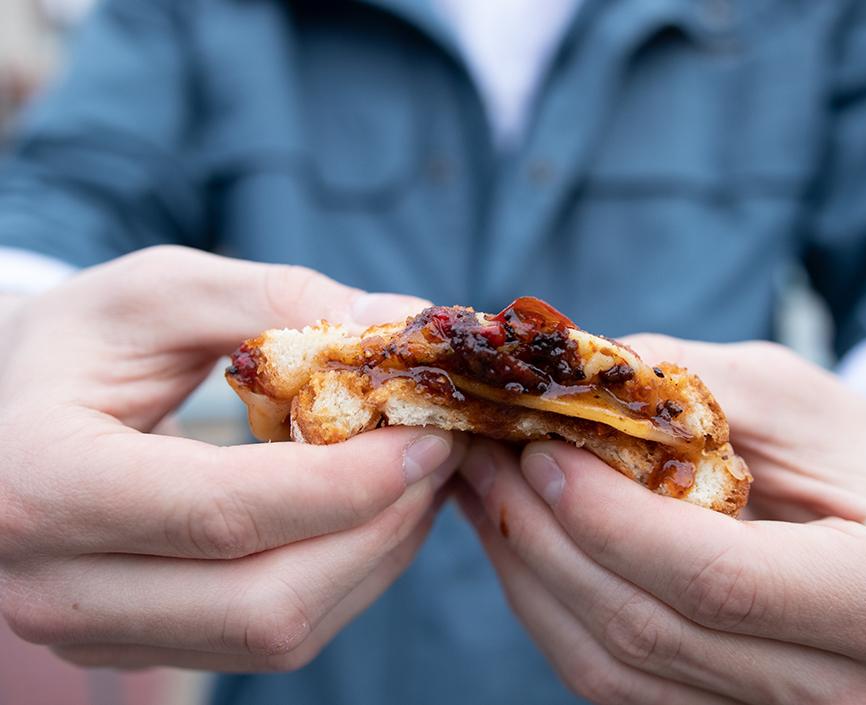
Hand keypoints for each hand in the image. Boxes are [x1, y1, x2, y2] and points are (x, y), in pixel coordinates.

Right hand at [0, 246, 464, 670]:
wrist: (9, 412)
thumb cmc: (80, 343)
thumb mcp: (159, 292)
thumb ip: (276, 301)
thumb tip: (401, 326)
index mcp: (43, 482)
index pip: (224, 512)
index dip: (349, 481)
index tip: (427, 433)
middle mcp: (57, 585)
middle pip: (265, 601)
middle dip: (379, 526)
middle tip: (439, 451)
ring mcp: (98, 632)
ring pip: (279, 632)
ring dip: (376, 555)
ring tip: (418, 477)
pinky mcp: (141, 644)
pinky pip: (272, 637)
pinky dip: (346, 575)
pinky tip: (374, 513)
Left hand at [457, 336, 865, 703]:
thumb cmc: (838, 450)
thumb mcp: (783, 392)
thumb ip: (685, 383)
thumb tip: (568, 381)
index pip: (716, 577)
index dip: (608, 516)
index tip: (540, 451)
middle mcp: (837, 685)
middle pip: (647, 629)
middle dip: (546, 537)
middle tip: (488, 459)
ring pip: (608, 664)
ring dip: (528, 572)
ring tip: (486, 491)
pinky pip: (603, 675)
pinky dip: (545, 604)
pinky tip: (516, 537)